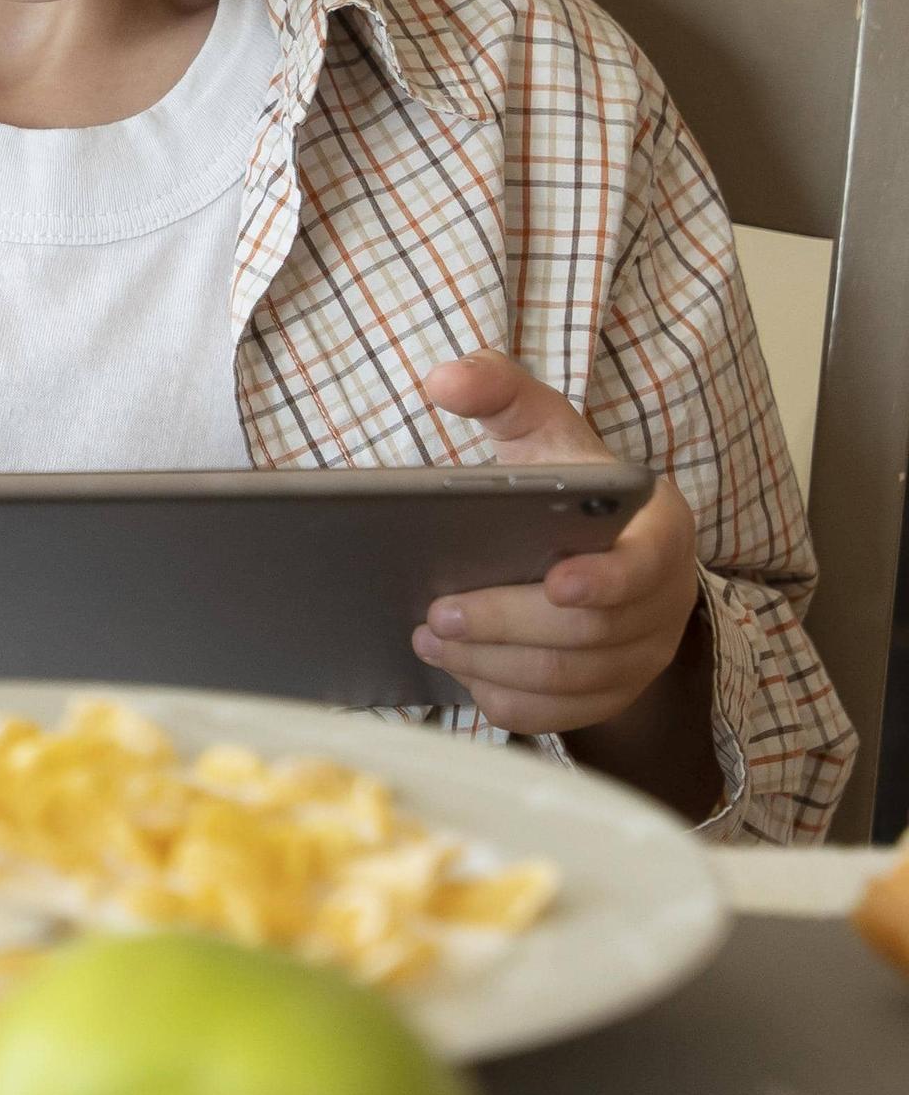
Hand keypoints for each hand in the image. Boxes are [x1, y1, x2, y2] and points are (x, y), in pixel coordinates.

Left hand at [415, 355, 701, 741]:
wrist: (594, 542)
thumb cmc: (567, 483)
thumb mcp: (539, 426)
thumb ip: (499, 390)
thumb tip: (445, 380)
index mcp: (659, 529)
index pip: (649, 563)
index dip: (608, 578)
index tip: (556, 581)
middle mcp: (663, 599)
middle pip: (592, 632)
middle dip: (508, 625)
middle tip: (438, 613)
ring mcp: (641, 654)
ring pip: (571, 679)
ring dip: (494, 664)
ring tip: (430, 637)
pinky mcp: (610, 693)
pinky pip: (558, 714)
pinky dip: (504, 698)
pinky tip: (459, 669)